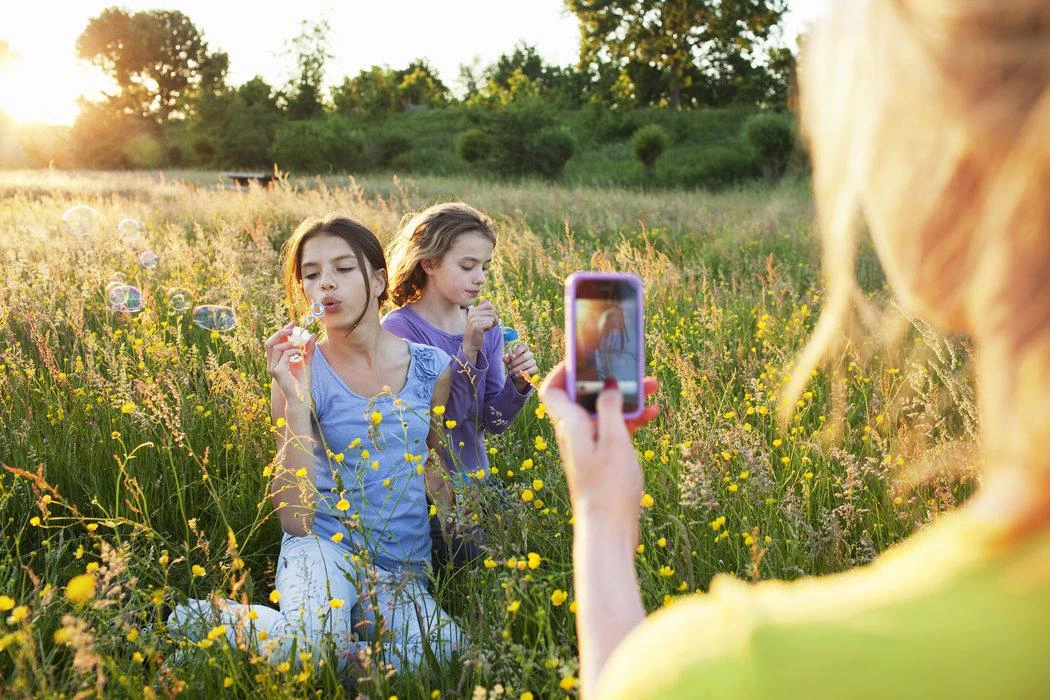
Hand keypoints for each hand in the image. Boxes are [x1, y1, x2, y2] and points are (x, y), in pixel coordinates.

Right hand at [264, 322, 316, 404]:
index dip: (282, 331)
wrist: (302, 396)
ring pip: (275, 347)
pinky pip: (284, 354)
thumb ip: (308, 348)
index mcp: (276, 361)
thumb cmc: (303, 381)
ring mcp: (272, 368)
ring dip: (289, 343)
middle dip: (280, 332)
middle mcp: (271, 364)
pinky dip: (293, 351)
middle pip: (269, 342)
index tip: (293, 323)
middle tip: (292, 328)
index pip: (275, 342)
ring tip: (299, 347)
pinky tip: (300, 354)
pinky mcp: (277, 371)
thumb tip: (312, 335)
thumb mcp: (306, 360)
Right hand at [462, 301, 497, 358]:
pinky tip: (483, 332)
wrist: (471, 343)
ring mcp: (473, 319)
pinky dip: (489, 328)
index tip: (491, 319)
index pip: (488, 304)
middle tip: (490, 325)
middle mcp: (472, 313)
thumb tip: (488, 301)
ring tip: (485, 328)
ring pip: (492, 318)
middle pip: (491, 311)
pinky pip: (490, 323)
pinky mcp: (476, 326)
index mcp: (473, 309)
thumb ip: (484, 310)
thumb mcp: (481, 318)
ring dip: (492, 325)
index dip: (494, 312)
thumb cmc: (478, 331)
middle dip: (495, 319)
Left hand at [504, 342, 537, 391]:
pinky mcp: (535, 369)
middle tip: (509, 367)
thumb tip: (507, 357)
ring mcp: (533, 361)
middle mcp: (530, 354)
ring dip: (516, 369)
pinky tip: (516, 375)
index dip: (518, 351)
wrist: (517, 374)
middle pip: (524, 356)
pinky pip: (529, 371)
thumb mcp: (508, 361)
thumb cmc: (513, 365)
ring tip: (511, 372)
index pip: (524, 346)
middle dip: (515, 363)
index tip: (512, 356)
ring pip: (526, 364)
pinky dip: (522, 374)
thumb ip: (506, 358)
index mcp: (523, 349)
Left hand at [540, 362, 659, 522]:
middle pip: (585, 396)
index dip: (563, 370)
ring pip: (604, 412)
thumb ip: (610, 409)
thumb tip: (607, 386)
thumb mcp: (614, 441)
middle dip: (607, 380)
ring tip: (652, 387)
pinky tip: (653, 415)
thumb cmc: (608, 487)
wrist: (607, 530)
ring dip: (625, 399)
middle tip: (629, 369)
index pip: (553, 389)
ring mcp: (589, 446)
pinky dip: (631, 420)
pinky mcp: (602, 459)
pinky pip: (614, 430)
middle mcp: (575, 433)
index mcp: (570, 425)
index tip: (584, 357)